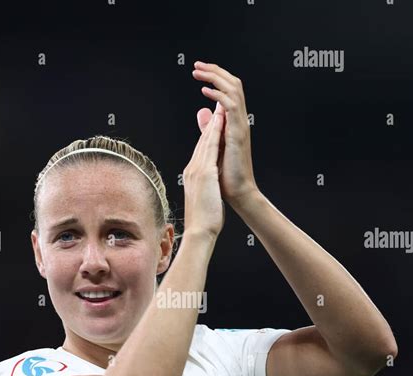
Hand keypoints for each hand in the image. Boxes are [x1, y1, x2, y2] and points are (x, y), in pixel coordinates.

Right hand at [183, 111, 224, 238]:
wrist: (199, 232)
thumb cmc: (203, 222)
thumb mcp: (203, 201)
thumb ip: (204, 191)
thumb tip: (207, 191)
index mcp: (192, 177)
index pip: (201, 152)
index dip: (207, 136)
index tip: (213, 124)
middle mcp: (192, 170)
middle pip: (202, 142)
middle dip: (209, 123)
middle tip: (215, 105)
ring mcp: (197, 170)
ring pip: (205, 140)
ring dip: (212, 121)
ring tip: (219, 105)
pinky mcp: (204, 173)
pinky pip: (211, 147)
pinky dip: (215, 132)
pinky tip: (220, 120)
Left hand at [192, 61, 258, 207]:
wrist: (238, 193)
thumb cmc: (227, 176)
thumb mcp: (214, 145)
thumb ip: (209, 127)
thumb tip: (202, 111)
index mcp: (234, 122)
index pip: (228, 91)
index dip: (215, 77)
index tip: (199, 71)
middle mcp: (240, 121)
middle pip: (233, 84)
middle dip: (215, 71)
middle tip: (197, 65)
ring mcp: (240, 126)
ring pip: (234, 90)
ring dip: (215, 77)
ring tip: (199, 72)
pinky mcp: (238, 134)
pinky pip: (230, 107)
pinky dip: (218, 95)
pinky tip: (205, 91)